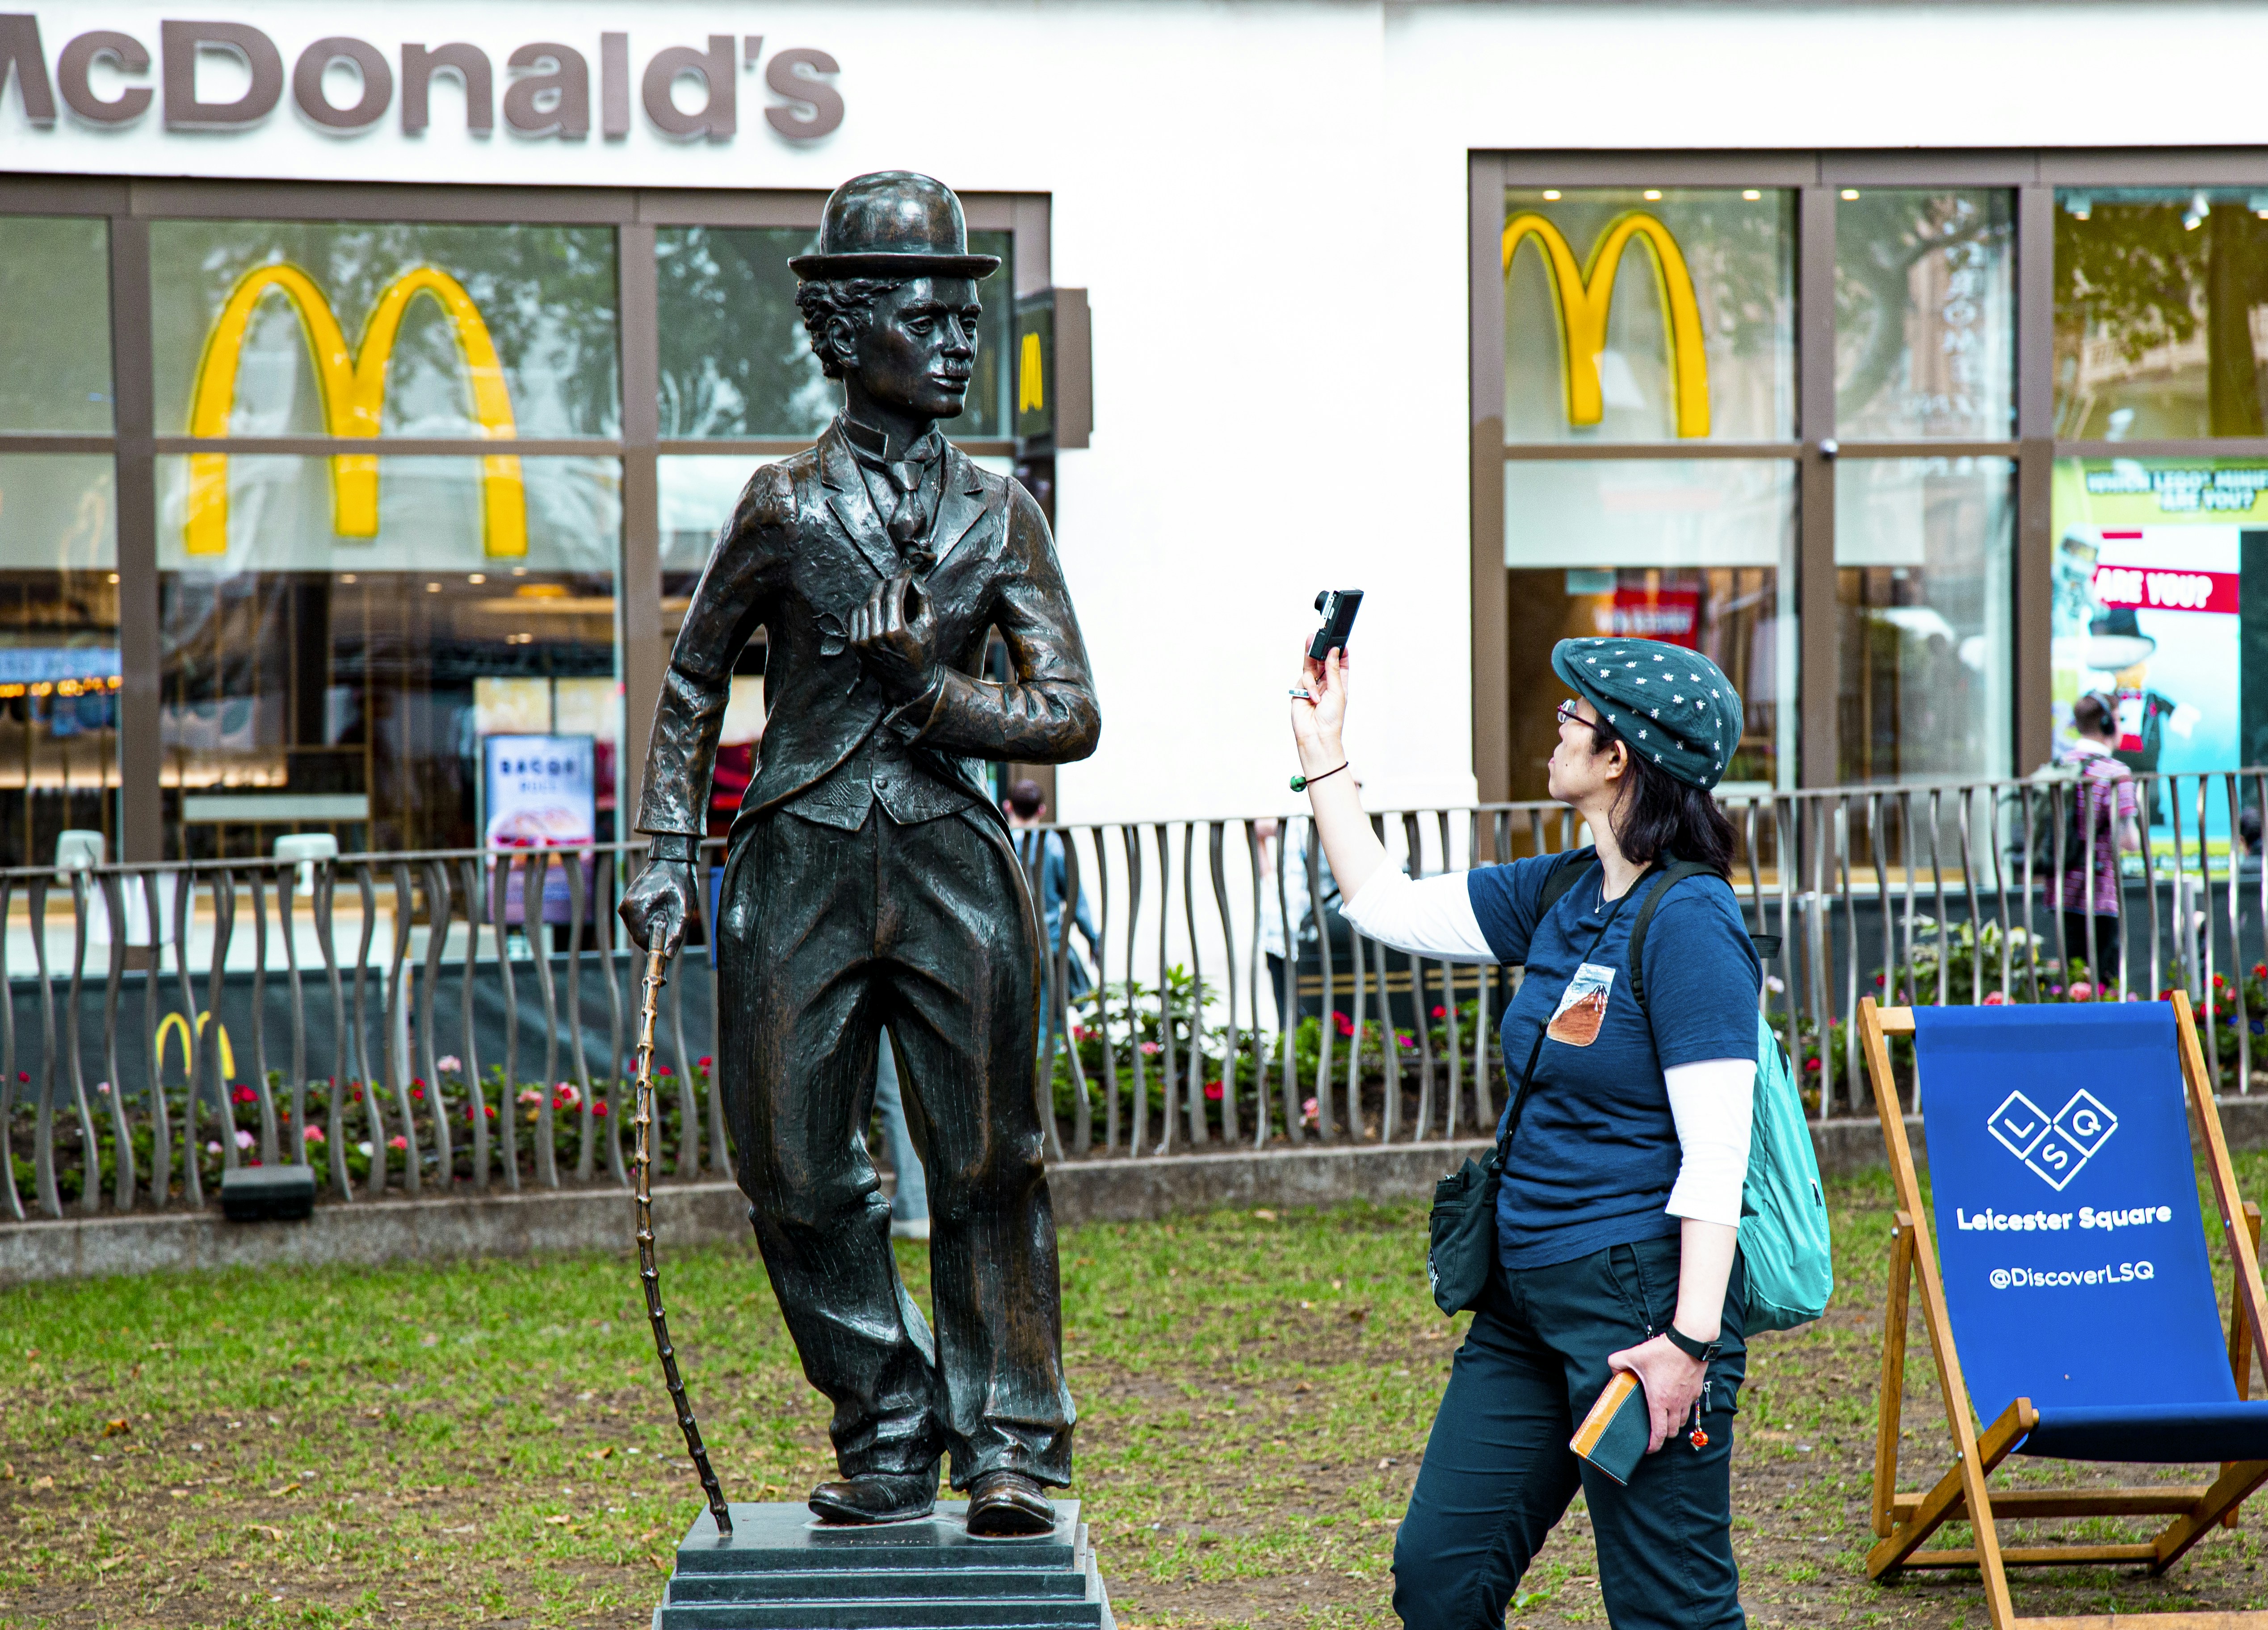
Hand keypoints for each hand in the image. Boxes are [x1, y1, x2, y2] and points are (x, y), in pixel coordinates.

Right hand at [618, 860, 696, 959]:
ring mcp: (625, 902)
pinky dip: (647, 921)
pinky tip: (659, 910)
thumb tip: (668, 956)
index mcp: (637, 906)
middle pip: (638, 935)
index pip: (640, 938)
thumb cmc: (681, 881)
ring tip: (667, 913)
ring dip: (652, 928)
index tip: (669, 944)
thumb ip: (677, 933)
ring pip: (637, 929)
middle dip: (654, 935)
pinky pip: (636, 921)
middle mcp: (626, 905)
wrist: (672, 860)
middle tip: (671, 923)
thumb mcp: (685, 908)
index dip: (655, 945)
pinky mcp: (628, 902)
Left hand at [849, 571, 935, 703]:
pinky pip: (856, 618)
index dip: (900, 580)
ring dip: (876, 596)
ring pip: (865, 606)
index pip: (894, 595)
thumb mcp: (930, 626)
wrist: (909, 683)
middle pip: (876, 597)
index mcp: (896, 632)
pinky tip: (877, 609)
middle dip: (886, 583)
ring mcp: (863, 642)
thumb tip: (914, 579)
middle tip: (895, 579)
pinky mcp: (856, 645)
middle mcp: (876, 637)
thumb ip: (924, 599)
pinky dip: (865, 609)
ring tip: (888, 595)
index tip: (905, 573)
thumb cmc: (923, 654)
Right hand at [1288, 643, 1349, 771]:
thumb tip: (1333, 651)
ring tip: (1317, 688)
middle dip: (1319, 650)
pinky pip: (1302, 679)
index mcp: (1339, 683)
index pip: (1339, 663)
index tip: (1338, 640)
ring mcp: (1312, 687)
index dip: (1338, 652)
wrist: (1317, 735)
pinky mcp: (1299, 691)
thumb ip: (1333, 670)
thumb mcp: (1338, 691)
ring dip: (1312, 673)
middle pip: (1321, 661)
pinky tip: (1313, 698)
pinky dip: (1308, 687)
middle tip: (1316, 636)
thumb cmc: (1332, 720)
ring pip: (1309, 667)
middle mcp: (1325, 683)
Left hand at [1606, 1333, 1707, 1453]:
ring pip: (1682, 1422)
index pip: (1658, 1433)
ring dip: (1673, 1424)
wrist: (1690, 1342)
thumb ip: (1617, 1363)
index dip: (1653, 1445)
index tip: (1648, 1449)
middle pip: (1671, 1432)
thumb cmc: (1663, 1351)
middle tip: (1654, 1432)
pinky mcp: (1696, 1392)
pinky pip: (1689, 1408)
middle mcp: (1675, 1404)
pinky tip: (1675, 1402)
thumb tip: (1612, 1370)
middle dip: (1662, 1436)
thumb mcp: (1634, 1355)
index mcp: (1659, 1401)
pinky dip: (1682, 1411)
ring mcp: (1688, 1399)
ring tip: (1664, 1418)